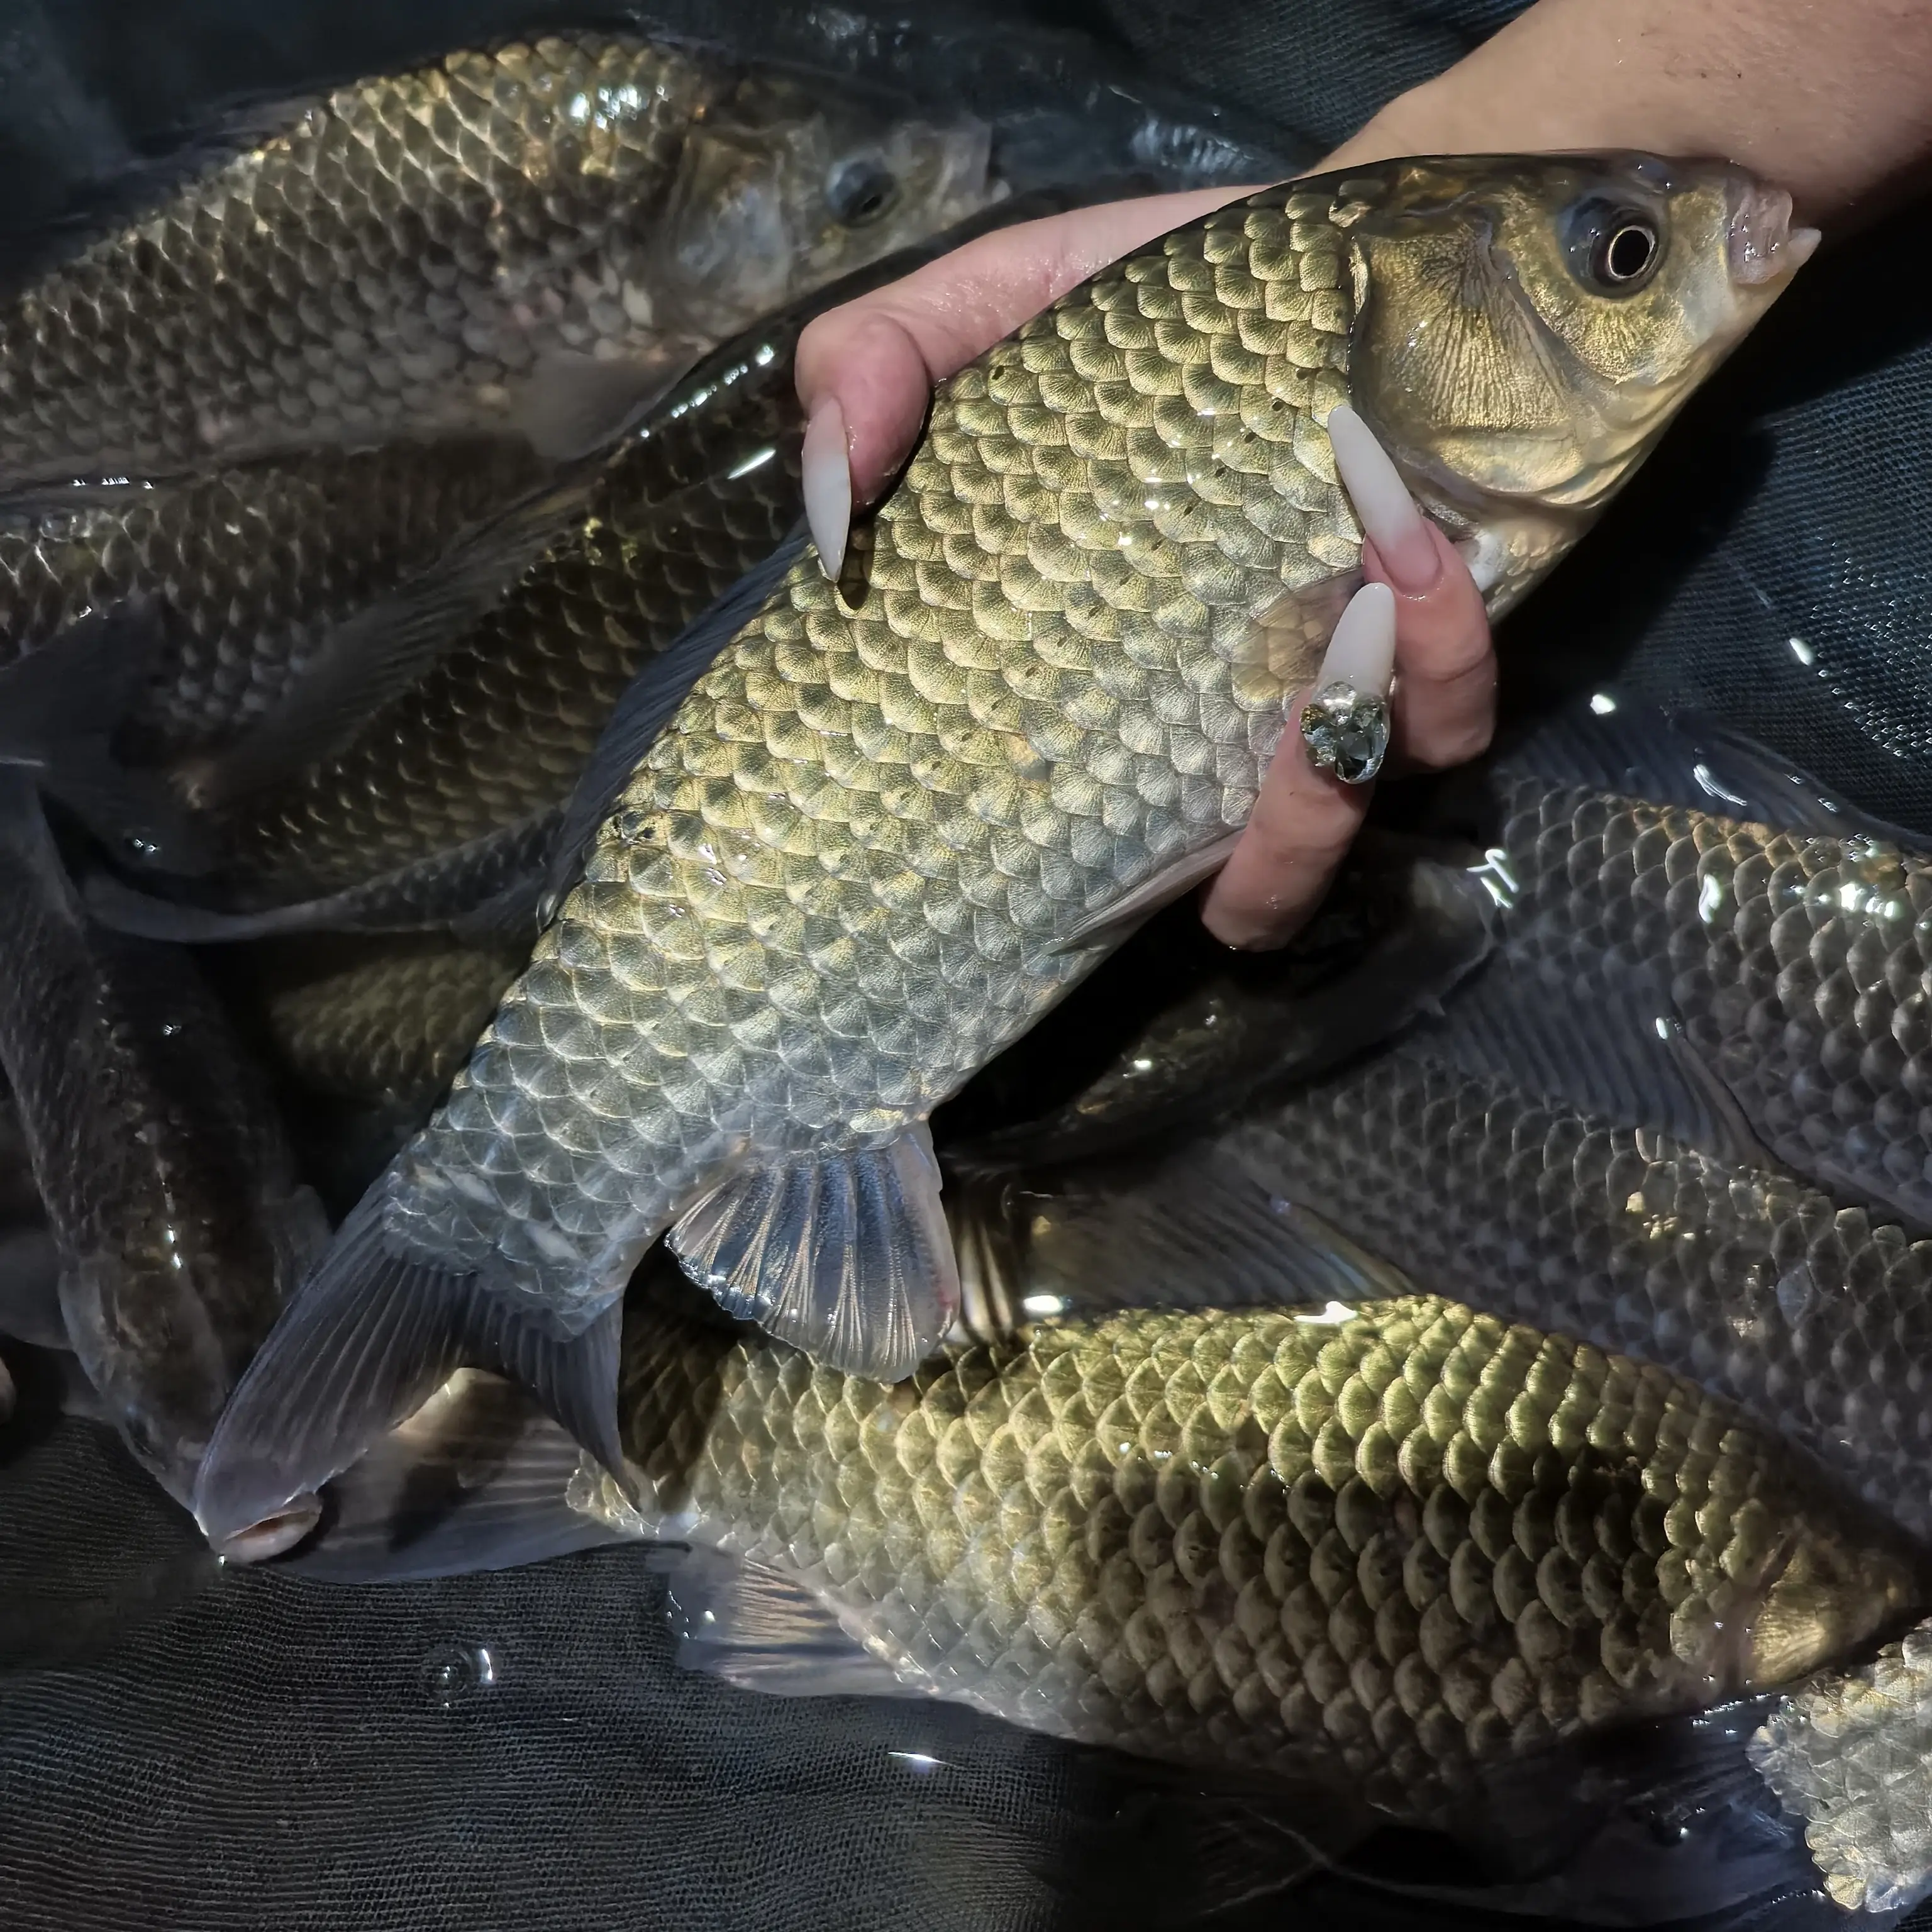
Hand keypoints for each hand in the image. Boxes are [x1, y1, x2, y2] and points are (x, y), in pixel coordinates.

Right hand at [794, 195, 1495, 949]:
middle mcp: (1217, 736)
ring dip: (1356, 746)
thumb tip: (828, 508)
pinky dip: (1442, 651)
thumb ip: (873, 367)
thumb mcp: (986, 308)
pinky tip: (1410, 545)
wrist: (1338, 260)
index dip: (1041, 885)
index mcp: (1099, 699)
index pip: (1066, 854)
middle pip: (1247, 896)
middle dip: (1273, 839)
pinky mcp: (1440, 654)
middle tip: (1274, 712)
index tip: (1010, 810)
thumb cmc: (1149, 312)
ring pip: (1354, 824)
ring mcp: (1335, 703)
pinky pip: (1452, 721)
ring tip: (1363, 600)